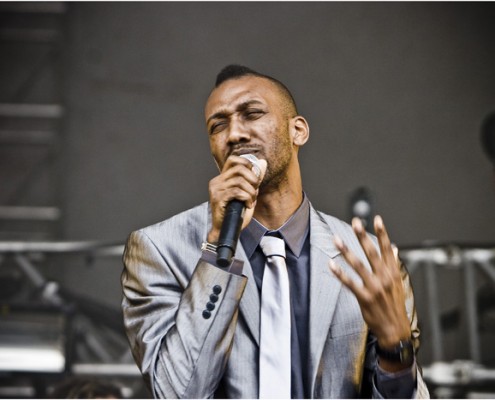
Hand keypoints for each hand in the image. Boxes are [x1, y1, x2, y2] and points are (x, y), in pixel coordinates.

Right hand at [207, 155, 266, 242]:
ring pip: (239, 181)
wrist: (227, 230)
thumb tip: (263, 162)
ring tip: (252, 200)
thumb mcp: (248, 193)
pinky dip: (247, 198)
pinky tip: (248, 205)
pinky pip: (236, 192)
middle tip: (256, 190)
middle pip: (239, 168)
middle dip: (252, 178)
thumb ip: (254, 178)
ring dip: (251, 191)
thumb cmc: (236, 213)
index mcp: (222, 178)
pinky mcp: (218, 198)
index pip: (233, 160)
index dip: (246, 163)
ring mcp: (216, 189)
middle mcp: (217, 181)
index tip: (254, 176)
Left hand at [329, 216, 410, 356]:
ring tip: (336, 239)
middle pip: (372, 253)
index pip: (388, 249)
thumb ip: (394, 265)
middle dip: (363, 236)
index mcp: (393, 273)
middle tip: (356, 221)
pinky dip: (340, 273)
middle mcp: (384, 278)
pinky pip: (350, 283)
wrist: (395, 330)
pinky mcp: (365, 298)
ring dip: (346, 251)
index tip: (377, 219)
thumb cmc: (395, 306)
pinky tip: (331, 264)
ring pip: (358, 265)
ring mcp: (374, 288)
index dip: (382, 233)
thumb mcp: (398, 284)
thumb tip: (394, 248)